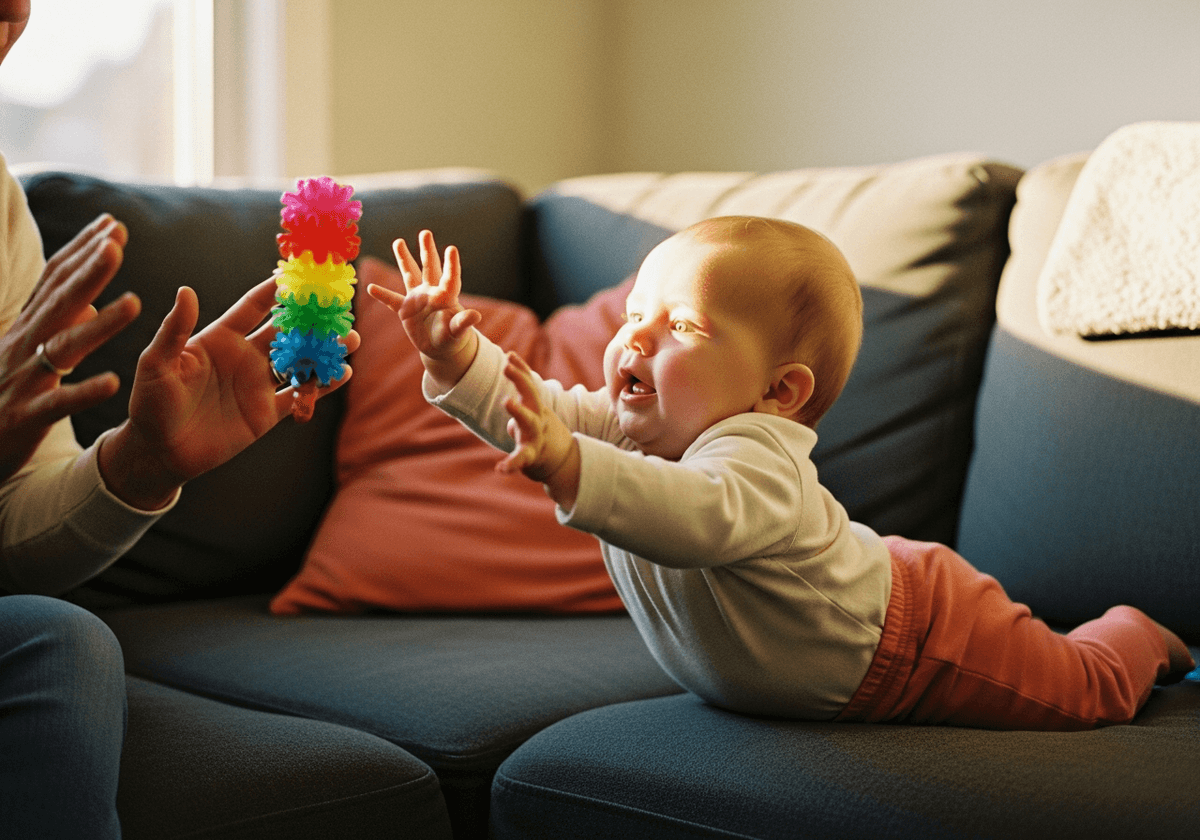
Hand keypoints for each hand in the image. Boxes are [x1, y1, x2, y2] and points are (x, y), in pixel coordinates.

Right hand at [0, 214, 139, 482]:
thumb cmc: (2, 396)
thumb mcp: (29, 356)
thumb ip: (58, 328)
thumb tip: (91, 304)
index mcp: (27, 329)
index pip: (56, 281)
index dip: (83, 251)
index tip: (113, 224)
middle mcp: (24, 346)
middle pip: (61, 301)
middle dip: (90, 270)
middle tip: (118, 240)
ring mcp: (24, 379)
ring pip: (65, 347)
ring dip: (101, 325)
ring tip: (136, 303)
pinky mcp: (26, 416)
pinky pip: (59, 403)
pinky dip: (85, 392)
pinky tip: (114, 383)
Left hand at [98, 277, 360, 509]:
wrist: (159, 452)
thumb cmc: (150, 403)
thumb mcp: (156, 364)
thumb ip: (175, 329)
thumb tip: (187, 291)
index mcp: (219, 338)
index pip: (252, 308)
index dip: (273, 291)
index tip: (298, 275)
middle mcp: (244, 356)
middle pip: (286, 331)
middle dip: (312, 319)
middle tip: (339, 307)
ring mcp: (258, 384)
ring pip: (300, 361)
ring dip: (325, 350)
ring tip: (351, 340)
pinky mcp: (267, 413)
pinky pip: (300, 395)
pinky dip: (323, 386)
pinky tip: (343, 374)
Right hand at [366, 229, 479, 387]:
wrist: (439, 347)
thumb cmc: (452, 337)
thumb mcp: (458, 332)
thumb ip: (463, 323)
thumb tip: (476, 316)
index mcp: (446, 296)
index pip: (450, 277)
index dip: (451, 264)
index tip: (451, 248)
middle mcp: (431, 292)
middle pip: (430, 268)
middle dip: (428, 251)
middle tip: (426, 233)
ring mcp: (417, 298)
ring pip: (410, 274)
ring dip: (404, 259)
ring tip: (398, 241)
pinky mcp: (405, 309)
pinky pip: (392, 300)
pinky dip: (382, 295)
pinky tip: (370, 288)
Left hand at [497, 351, 580, 509]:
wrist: (562, 460)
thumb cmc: (540, 430)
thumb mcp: (532, 407)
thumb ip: (522, 387)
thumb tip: (511, 357)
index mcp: (536, 408)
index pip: (529, 384)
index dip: (520, 369)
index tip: (509, 354)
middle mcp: (537, 418)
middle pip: (531, 396)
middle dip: (520, 380)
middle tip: (506, 367)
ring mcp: (535, 436)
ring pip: (528, 422)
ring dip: (519, 411)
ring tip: (507, 401)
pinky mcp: (531, 456)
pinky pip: (521, 459)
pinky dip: (511, 465)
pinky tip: (500, 469)